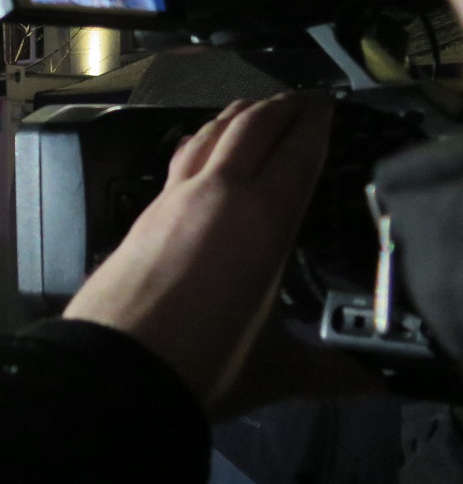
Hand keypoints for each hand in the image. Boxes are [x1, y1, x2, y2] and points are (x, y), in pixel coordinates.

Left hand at [63, 94, 334, 414]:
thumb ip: (329, 370)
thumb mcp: (276, 366)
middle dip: (281, 107)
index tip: (329, 106)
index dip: (316, 123)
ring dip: (237, 115)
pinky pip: (180, 158)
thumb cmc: (203, 361)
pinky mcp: (143, 212)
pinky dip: (200, 140)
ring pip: (209, 134)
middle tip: (302, 100)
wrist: (115, 367)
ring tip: (253, 109)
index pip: (298, 150)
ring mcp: (173, 197)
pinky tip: (198, 146)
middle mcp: (217, 192)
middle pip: (252, 127)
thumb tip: (368, 382)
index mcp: (263, 216)